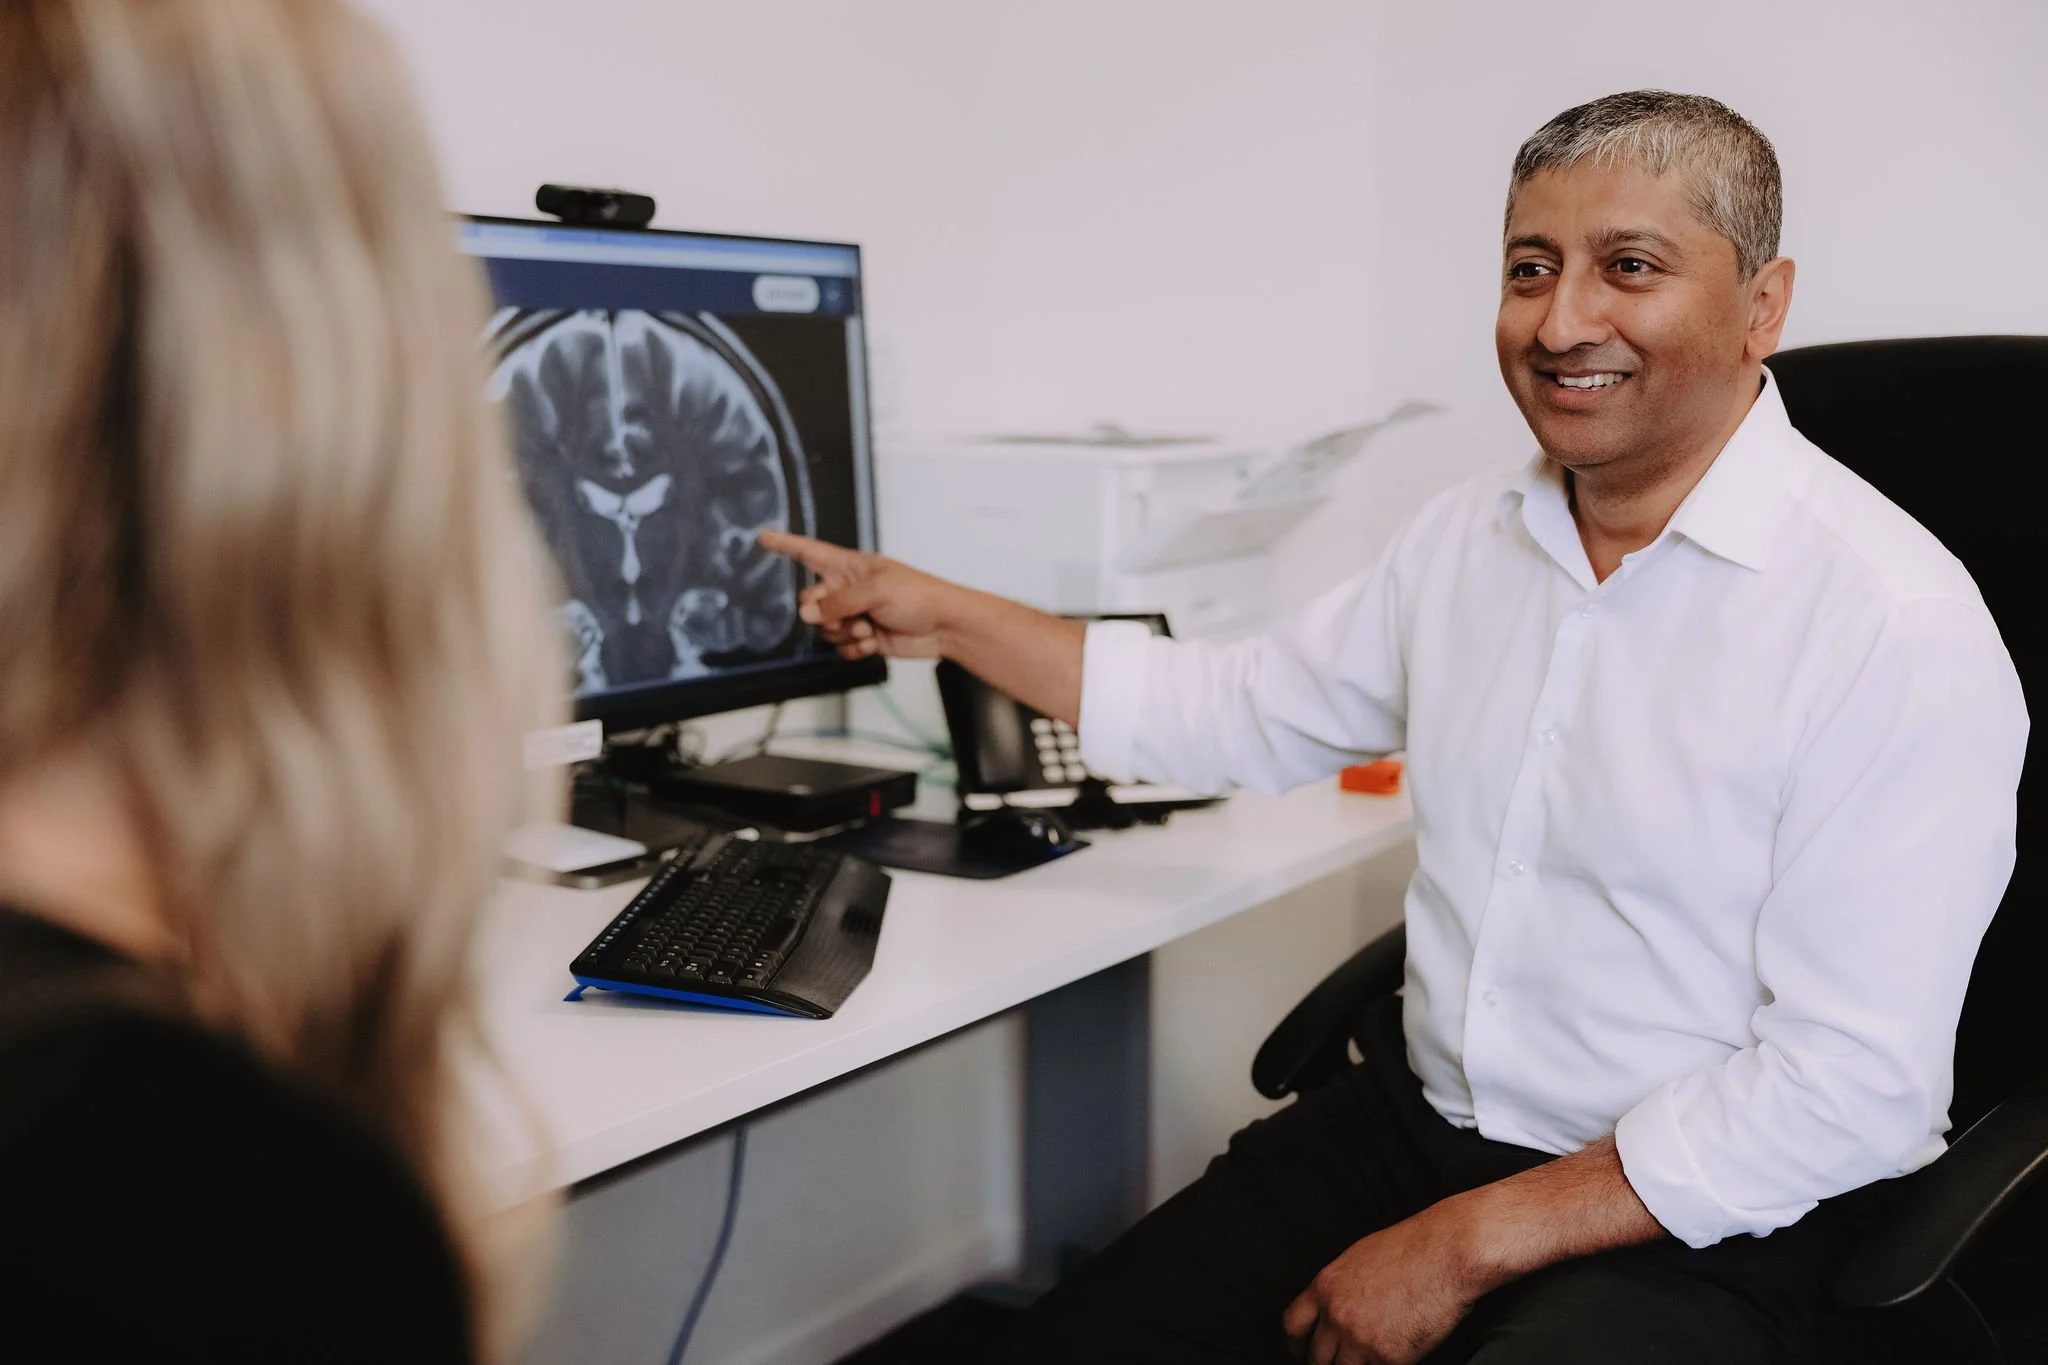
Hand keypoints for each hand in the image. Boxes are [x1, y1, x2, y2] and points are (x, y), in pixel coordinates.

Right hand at [758, 530, 959, 660]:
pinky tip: (874, 642)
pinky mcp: (864, 637)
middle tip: (849, 614)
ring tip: (870, 627)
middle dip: (825, 613)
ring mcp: (855, 614)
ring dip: (845, 632)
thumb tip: (810, 614)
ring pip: (826, 629)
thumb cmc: (917, 595)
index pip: (810, 553)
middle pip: (812, 602)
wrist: (944, 626)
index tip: (763, 537)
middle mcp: (848, 589)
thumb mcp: (875, 590)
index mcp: (850, 567)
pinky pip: (842, 647)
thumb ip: (838, 601)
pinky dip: (855, 648)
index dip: (786, 545)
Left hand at [1283, 1200, 1487, 1364]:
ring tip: (1369, 1359)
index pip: (1293, 1325)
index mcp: (1326, 1286)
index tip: (1303, 1350)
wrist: (1447, 1253)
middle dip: (1327, 1361)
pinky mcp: (1389, 1357)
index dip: (1298, 1343)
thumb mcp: (1360, 1259)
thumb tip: (1336, 1308)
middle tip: (1341, 1360)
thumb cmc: (1413, 1248)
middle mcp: (1336, 1314)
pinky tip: (1396, 1358)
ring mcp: (1360, 1339)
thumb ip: (1341, 1288)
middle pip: (1316, 1356)